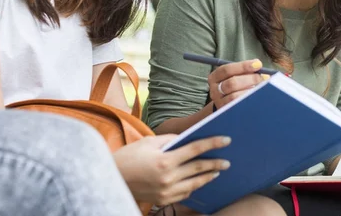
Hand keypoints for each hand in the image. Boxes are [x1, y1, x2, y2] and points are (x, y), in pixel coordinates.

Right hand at [113, 134, 230, 205]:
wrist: (113, 178)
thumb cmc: (130, 156)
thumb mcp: (149, 142)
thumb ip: (170, 140)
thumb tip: (187, 140)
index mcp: (165, 160)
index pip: (195, 149)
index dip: (212, 143)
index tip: (226, 140)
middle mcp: (168, 177)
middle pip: (199, 168)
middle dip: (215, 163)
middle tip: (227, 161)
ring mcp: (166, 191)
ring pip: (195, 184)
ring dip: (207, 176)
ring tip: (217, 171)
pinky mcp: (163, 200)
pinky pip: (184, 194)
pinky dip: (194, 187)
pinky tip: (199, 181)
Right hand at [208, 58, 265, 109]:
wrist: (229, 105)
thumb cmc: (236, 86)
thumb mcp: (236, 76)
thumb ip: (245, 70)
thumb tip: (258, 65)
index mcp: (215, 77)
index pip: (227, 70)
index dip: (243, 66)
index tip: (258, 64)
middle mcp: (214, 90)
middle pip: (232, 83)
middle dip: (250, 79)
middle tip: (263, 78)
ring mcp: (220, 103)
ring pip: (235, 97)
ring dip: (251, 91)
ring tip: (262, 88)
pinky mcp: (227, 113)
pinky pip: (239, 107)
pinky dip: (250, 101)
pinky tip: (258, 97)